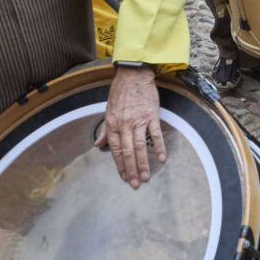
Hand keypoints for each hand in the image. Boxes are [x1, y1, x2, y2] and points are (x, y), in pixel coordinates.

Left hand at [96, 65, 165, 186]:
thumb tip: (97, 144)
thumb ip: (105, 130)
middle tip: (134, 184)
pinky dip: (159, 147)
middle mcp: (124, 124)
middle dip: (131, 170)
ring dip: (143, 163)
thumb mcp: (108, 110)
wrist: (133, 75)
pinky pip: (155, 134)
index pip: (115, 150)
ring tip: (146, 177)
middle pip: (127, 152)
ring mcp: (138, 120)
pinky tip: (161, 158)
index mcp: (112, 124)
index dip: (119, 165)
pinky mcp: (151, 115)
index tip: (123, 177)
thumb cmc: (120, 92)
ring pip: (140, 146)